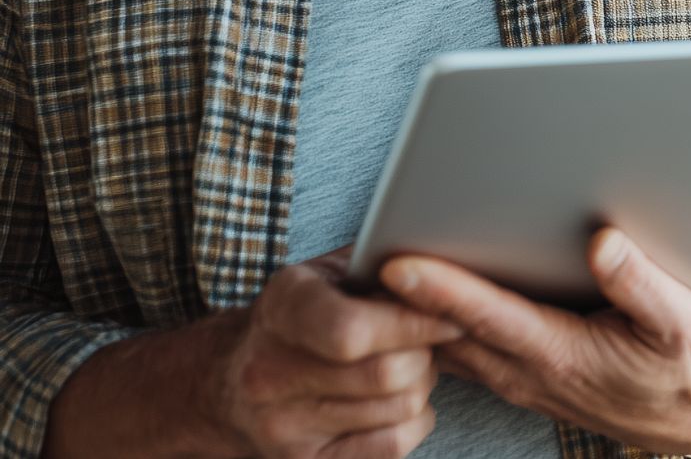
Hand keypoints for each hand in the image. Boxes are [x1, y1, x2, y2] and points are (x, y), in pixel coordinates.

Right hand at [210, 245, 460, 458]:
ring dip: (423, 382)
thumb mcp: (326, 273)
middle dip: (426, 351)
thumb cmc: (301, 316)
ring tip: (408, 363)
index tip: (448, 311)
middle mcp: (271, 372)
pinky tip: (398, 398)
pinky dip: (415, 418)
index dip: (413, 322)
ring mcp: (283, 426)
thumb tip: (444, 268)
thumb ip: (379, 263)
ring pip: (400, 406)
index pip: (351, 329)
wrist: (229, 381)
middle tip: (428, 337)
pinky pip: (393, 444)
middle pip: (388, 372)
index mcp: (281, 309)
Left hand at [379, 227, 690, 454]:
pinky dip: (433, 328)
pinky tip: (417, 300)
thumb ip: (638, 283)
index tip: (399, 265)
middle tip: (362, 249)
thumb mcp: (679, 324)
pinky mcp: (518, 377)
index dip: (442, 291)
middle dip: (403, 299)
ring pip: (448, 346)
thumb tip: (601, 241)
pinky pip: (460, 353)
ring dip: (411, 316)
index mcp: (562, 353)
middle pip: (449, 333)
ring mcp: (517, 379)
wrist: (690, 420)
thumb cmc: (684, 367)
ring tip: (373, 265)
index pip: (488, 317)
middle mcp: (527, 370)